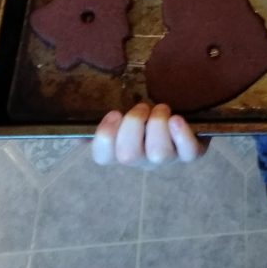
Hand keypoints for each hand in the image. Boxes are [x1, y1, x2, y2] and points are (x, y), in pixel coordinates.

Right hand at [91, 102, 209, 166]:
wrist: (187, 119)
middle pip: (128, 156)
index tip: (114, 113)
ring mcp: (167, 159)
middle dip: (133, 126)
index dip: (105, 136)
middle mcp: (143, 160)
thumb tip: (75, 132)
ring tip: (161, 110)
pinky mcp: (191, 153)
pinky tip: (176, 119)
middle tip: (141, 107)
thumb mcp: (125, 117)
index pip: (102, 156)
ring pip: (158, 154)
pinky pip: (188, 153)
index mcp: (122, 150)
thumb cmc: (149, 118)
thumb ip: (103, 123)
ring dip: (156, 125)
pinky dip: (182, 135)